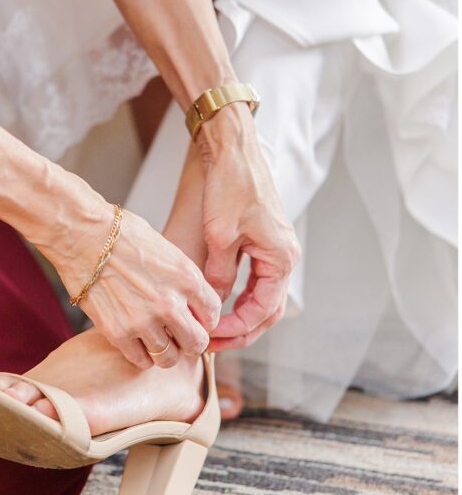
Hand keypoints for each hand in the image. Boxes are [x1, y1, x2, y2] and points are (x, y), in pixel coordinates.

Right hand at [56, 204, 220, 369]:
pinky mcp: (118, 332)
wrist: (83, 235)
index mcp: (187, 278)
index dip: (206, 318)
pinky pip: (140, 360)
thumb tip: (192, 301)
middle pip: (197, 343)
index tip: (196, 318)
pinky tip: (136, 341)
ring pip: (169, 358)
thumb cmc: (122, 234)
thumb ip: (183, 279)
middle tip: (181, 336)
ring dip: (166, 351)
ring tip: (157, 340)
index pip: (213, 314)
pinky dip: (141, 355)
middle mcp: (170, 303)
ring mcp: (144, 321)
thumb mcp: (167, 250)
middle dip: (192, 341)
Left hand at [197, 106, 300, 348]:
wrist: (233, 149)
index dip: (236, 329)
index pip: (263, 310)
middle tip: (212, 345)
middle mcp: (285, 256)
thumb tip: (213, 307)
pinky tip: (220, 303)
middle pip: (269, 310)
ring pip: (263, 296)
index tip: (210, 337)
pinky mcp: (265, 240)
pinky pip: (258, 279)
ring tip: (215, 330)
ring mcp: (277, 248)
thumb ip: (219, 275)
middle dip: (242, 331)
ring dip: (242, 316)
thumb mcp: (220, 236)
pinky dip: (242, 296)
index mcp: (281, 257)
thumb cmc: (230, 186)